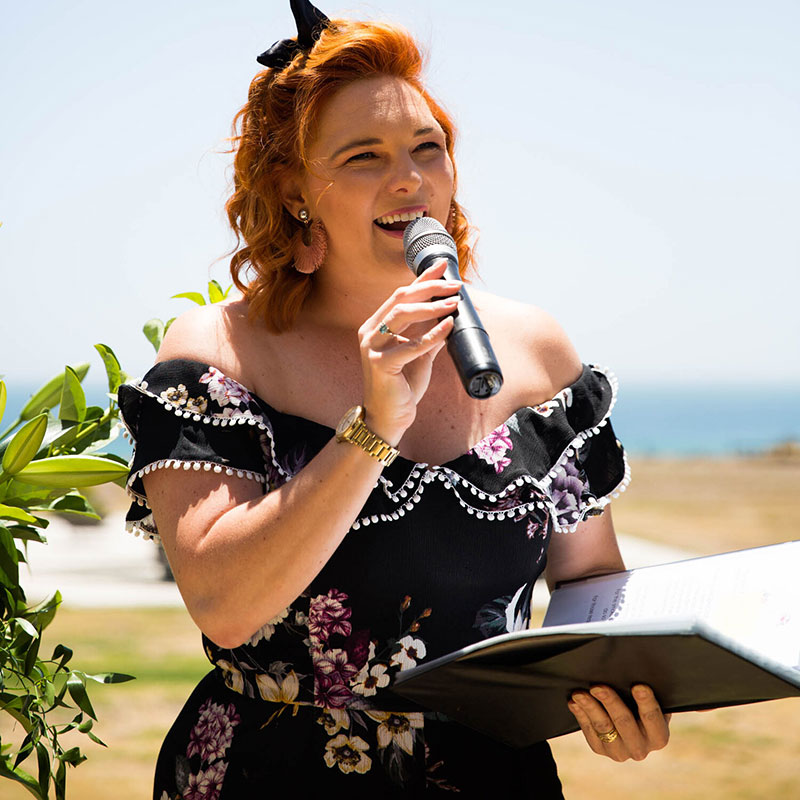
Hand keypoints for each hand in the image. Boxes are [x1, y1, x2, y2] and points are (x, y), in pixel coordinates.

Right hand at [358, 260, 458, 441]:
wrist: (389, 418)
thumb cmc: (402, 387)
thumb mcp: (419, 356)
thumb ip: (429, 336)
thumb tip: (449, 316)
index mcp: (376, 326)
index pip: (401, 295)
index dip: (422, 279)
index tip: (443, 266)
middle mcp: (370, 332)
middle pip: (401, 299)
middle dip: (430, 287)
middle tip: (456, 283)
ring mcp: (372, 346)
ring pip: (402, 315)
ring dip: (432, 306)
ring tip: (455, 302)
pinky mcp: (381, 363)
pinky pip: (411, 344)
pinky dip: (433, 334)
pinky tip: (448, 326)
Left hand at [567, 684, 670, 761]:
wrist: (631, 726)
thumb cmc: (641, 705)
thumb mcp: (652, 702)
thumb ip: (647, 693)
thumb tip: (636, 672)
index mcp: (658, 736)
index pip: (652, 718)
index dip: (646, 702)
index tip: (638, 686)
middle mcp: (640, 748)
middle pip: (624, 722)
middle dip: (610, 702)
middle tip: (597, 687)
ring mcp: (620, 752)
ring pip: (603, 727)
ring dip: (590, 708)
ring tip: (579, 693)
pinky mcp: (601, 750)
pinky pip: (588, 731)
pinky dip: (580, 715)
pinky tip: (574, 703)